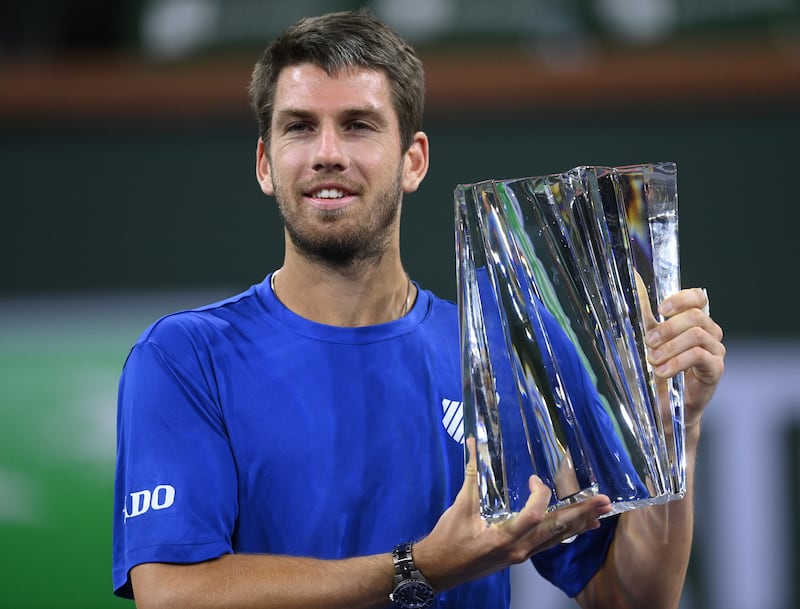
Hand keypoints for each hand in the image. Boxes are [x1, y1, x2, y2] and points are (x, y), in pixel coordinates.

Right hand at [412, 439, 611, 591]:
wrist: (439, 569)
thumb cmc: (448, 539)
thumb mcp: (460, 506)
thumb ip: (472, 474)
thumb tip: (473, 443)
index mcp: (504, 537)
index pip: (535, 516)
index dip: (541, 495)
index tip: (534, 479)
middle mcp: (519, 549)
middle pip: (556, 530)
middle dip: (580, 514)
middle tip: (604, 502)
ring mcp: (521, 555)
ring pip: (556, 539)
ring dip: (578, 524)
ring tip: (600, 515)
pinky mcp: (519, 556)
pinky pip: (548, 544)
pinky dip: (564, 533)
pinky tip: (577, 528)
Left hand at [643, 287, 724, 426]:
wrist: (664, 404)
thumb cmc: (656, 367)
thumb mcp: (646, 335)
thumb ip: (642, 309)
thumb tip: (633, 277)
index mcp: (694, 320)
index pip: (698, 298)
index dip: (681, 299)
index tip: (660, 309)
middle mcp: (709, 332)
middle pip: (696, 316)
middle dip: (668, 328)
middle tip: (648, 342)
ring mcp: (715, 351)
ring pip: (697, 335)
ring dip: (670, 347)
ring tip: (652, 361)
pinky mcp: (716, 370)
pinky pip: (701, 356)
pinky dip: (677, 362)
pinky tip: (662, 372)